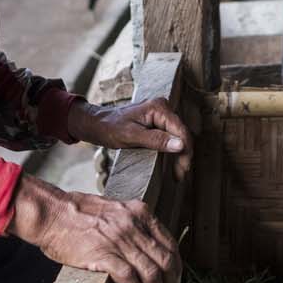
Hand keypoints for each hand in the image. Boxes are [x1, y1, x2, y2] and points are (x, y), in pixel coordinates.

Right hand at [9, 174, 180, 282]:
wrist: (52, 213)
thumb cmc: (77, 213)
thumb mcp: (115, 210)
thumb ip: (133, 225)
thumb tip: (146, 248)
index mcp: (140, 213)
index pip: (170, 243)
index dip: (177, 266)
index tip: (175, 280)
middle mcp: (134, 225)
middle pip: (166, 260)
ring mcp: (120, 240)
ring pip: (151, 272)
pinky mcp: (103, 254)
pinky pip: (129, 278)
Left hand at [71, 97, 192, 181]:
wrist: (97, 124)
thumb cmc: (110, 128)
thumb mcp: (132, 136)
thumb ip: (157, 140)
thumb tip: (181, 145)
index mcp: (159, 108)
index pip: (181, 131)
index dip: (185, 152)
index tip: (182, 170)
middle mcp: (163, 107)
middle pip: (182, 133)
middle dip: (183, 155)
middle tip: (180, 175)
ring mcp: (161, 113)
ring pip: (178, 136)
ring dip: (180, 154)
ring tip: (177, 172)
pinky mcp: (158, 120)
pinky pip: (171, 135)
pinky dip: (172, 149)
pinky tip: (172, 162)